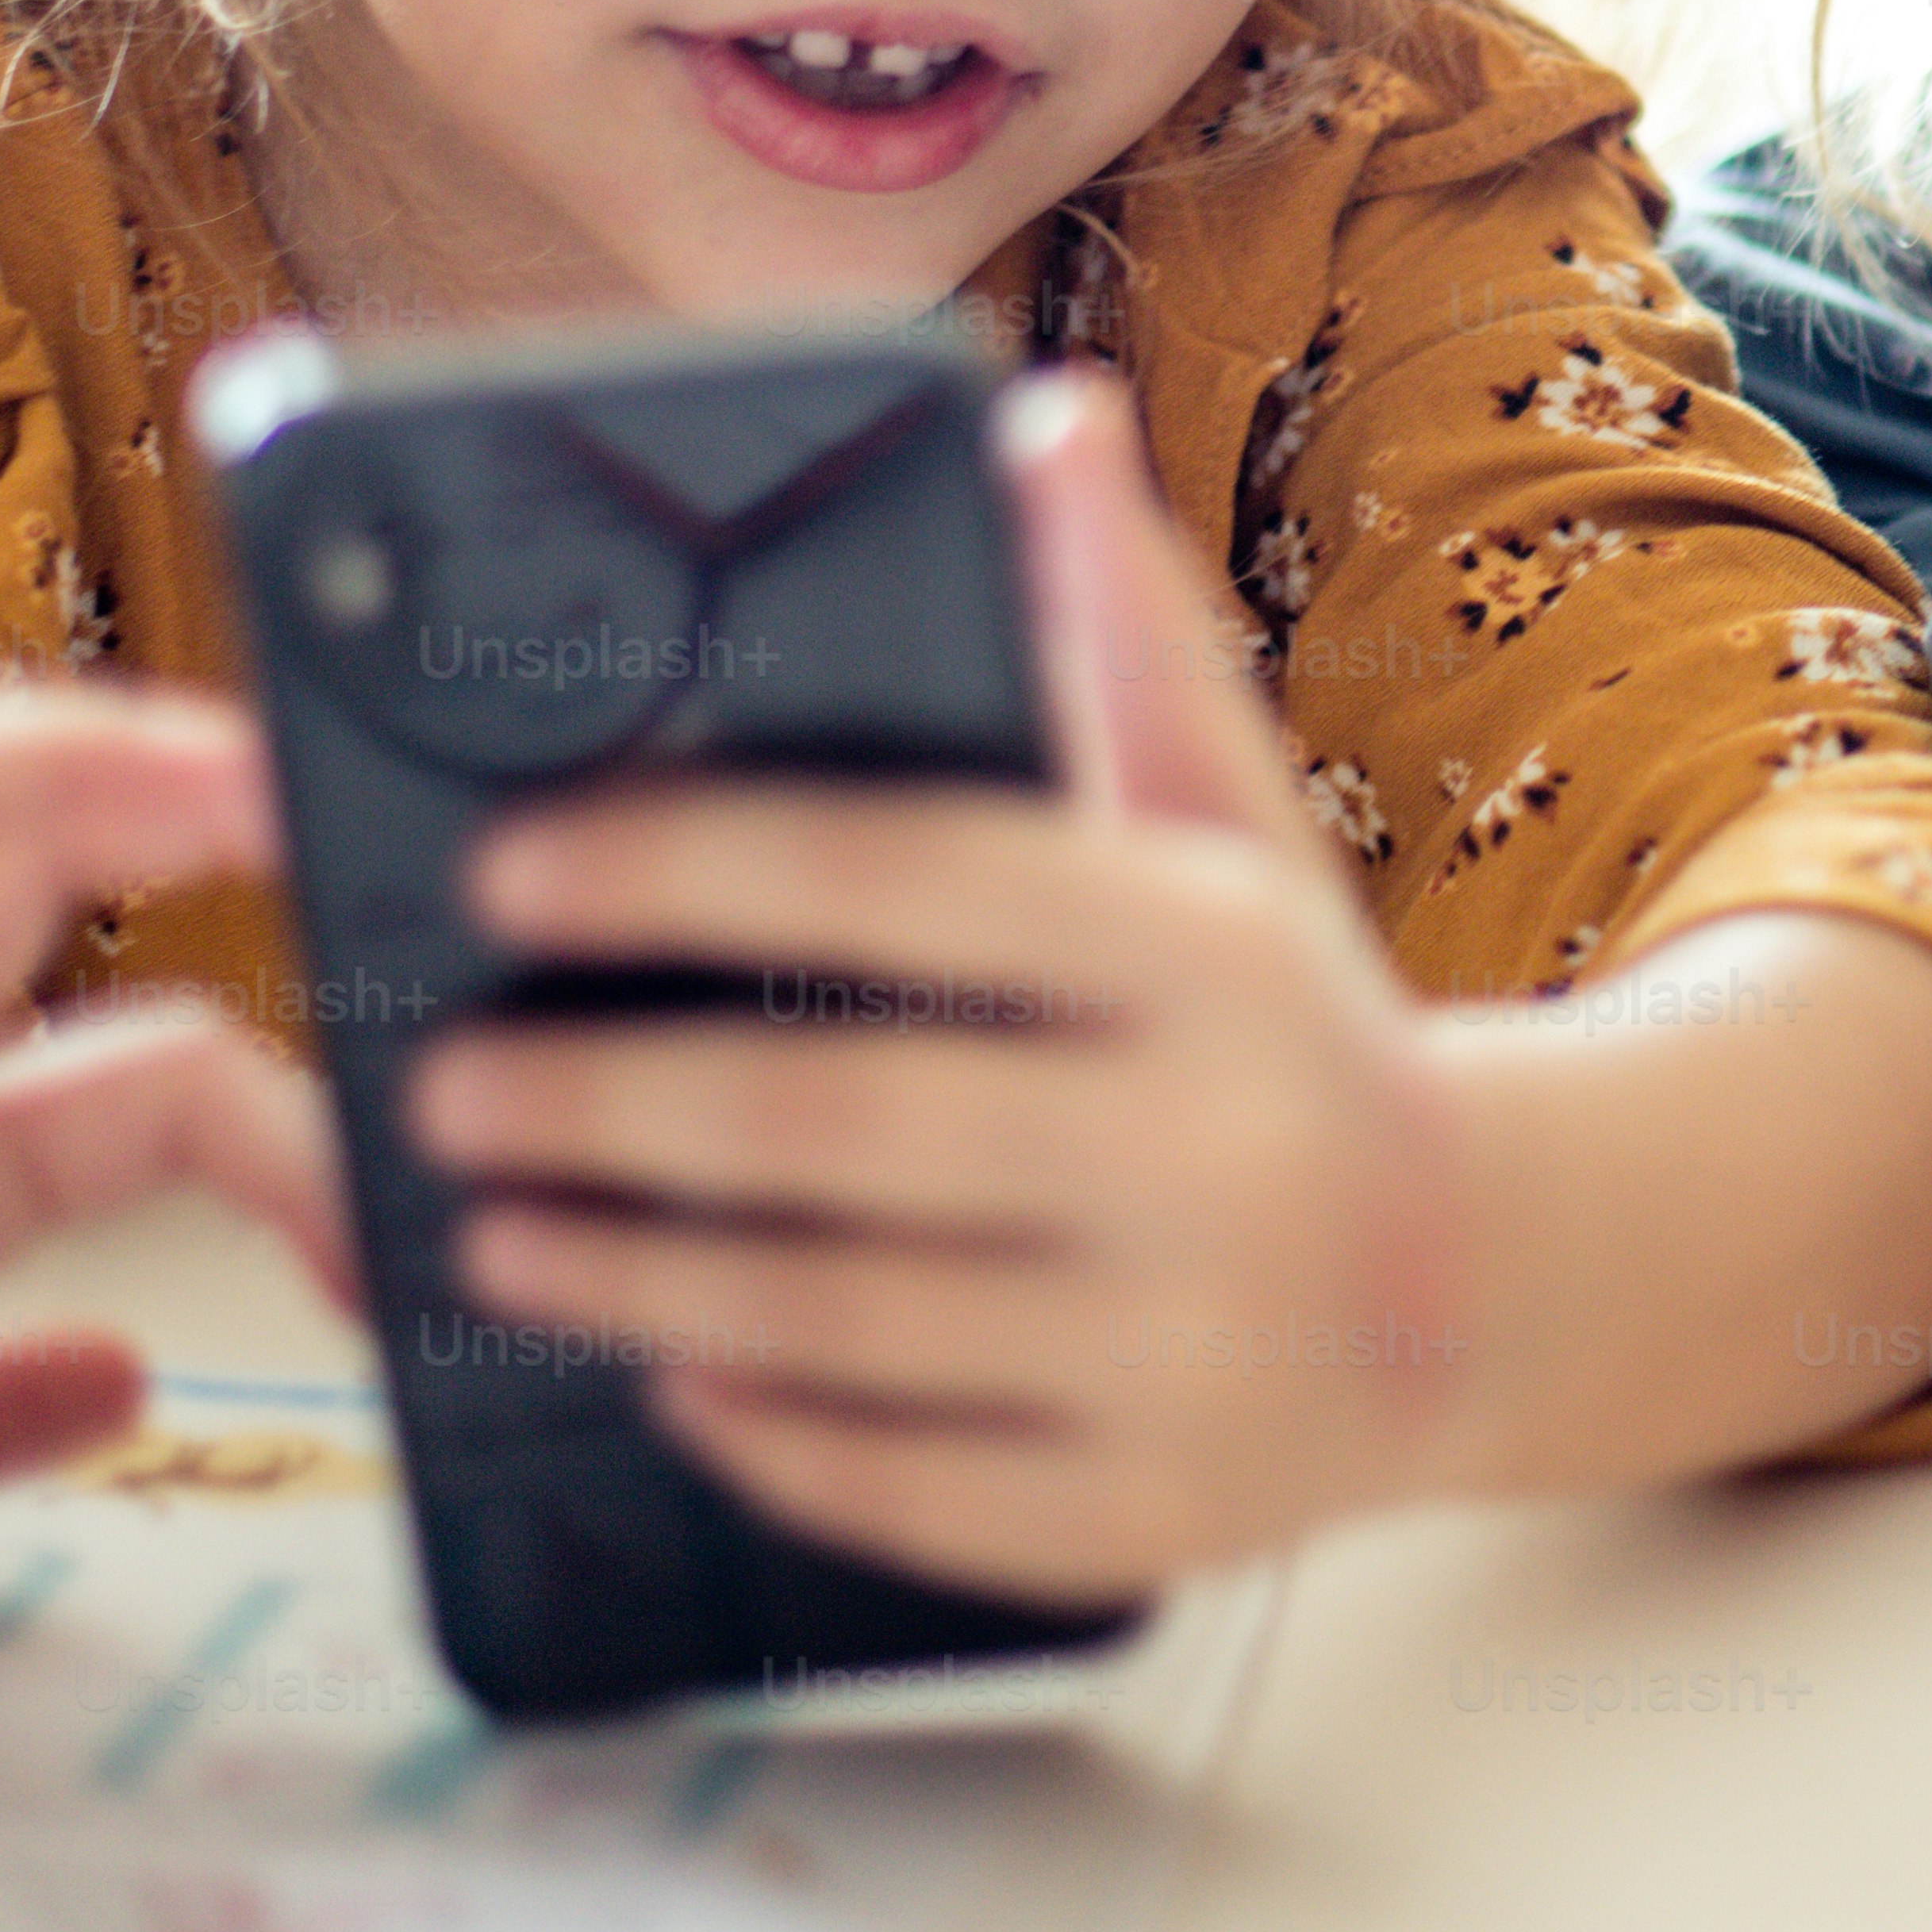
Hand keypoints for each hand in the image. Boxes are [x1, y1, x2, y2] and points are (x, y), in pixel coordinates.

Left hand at [406, 368, 1470, 1599]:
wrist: (1489, 1281)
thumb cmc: (1289, 1018)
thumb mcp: (1230, 819)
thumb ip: (1115, 633)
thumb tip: (1034, 420)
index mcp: (1215, 948)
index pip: (903, 879)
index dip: (684, 868)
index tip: (507, 867)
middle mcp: (1214, 1146)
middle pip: (835, 1120)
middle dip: (601, 1103)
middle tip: (442, 1081)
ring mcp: (1189, 1348)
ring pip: (840, 1315)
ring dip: (629, 1277)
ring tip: (490, 1225)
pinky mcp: (1154, 1511)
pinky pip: (904, 1481)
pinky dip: (761, 1428)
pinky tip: (659, 1368)